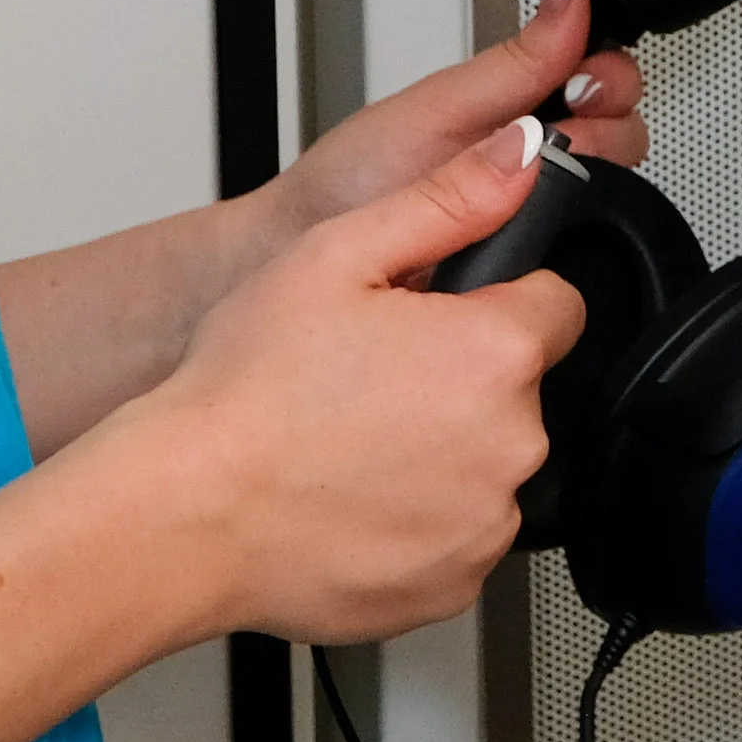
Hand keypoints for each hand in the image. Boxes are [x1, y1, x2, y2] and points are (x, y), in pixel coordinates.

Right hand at [136, 123, 588, 643]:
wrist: (185, 515)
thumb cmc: (244, 393)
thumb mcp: (338, 255)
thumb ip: (450, 198)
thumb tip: (521, 156)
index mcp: (497, 352)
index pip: (556, 304)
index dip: (495, 301)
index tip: (439, 320)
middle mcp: (513, 443)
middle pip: (519, 388)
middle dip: (462, 378)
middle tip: (372, 382)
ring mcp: (487, 523)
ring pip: (489, 464)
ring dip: (443, 453)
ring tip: (352, 444)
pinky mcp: (454, 585)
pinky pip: (458, 536)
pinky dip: (419, 522)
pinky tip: (351, 499)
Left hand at [280, 0, 650, 239]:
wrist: (302, 255)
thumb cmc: (353, 178)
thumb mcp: (442, 103)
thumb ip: (518, 58)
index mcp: (517, 104)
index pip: (603, 77)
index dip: (607, 74)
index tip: (582, 79)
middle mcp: (533, 159)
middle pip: (622, 133)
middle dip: (600, 125)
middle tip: (549, 132)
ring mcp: (534, 216)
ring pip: (610, 192)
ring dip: (584, 181)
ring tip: (521, 181)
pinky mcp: (529, 270)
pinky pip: (578, 255)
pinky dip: (564, 240)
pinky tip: (527, 232)